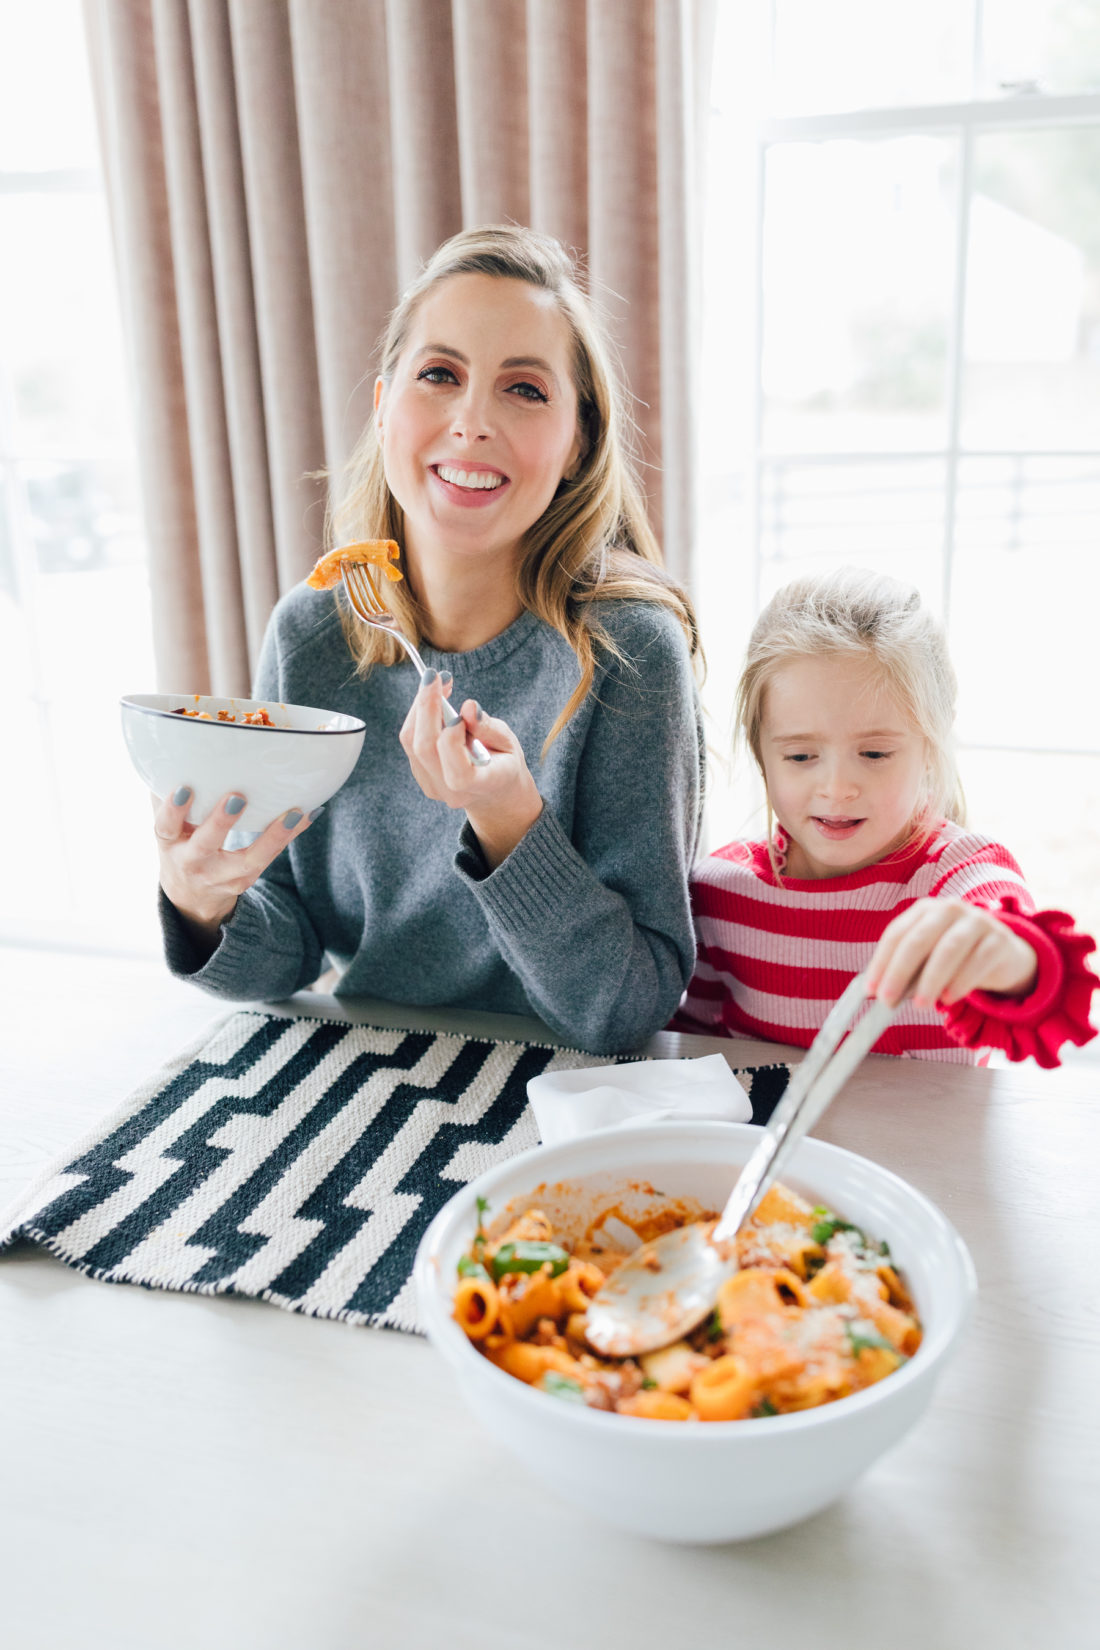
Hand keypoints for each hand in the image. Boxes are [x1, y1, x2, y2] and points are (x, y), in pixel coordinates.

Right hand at [153, 787, 315, 946]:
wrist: (192, 894)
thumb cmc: (180, 844)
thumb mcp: (168, 826)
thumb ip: (166, 795)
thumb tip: (173, 753)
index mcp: (169, 842)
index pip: (165, 826)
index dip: (173, 809)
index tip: (184, 788)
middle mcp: (192, 862)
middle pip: (205, 845)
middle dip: (220, 822)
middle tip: (237, 797)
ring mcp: (221, 876)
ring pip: (249, 859)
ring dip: (273, 836)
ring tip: (293, 813)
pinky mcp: (245, 880)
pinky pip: (271, 857)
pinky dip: (290, 835)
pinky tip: (309, 814)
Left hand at [399, 671, 542, 869]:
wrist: (494, 791)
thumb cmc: (504, 762)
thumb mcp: (508, 742)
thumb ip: (489, 727)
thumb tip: (468, 707)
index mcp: (481, 786)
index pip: (458, 772)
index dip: (452, 739)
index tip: (459, 710)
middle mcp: (452, 792)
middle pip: (425, 749)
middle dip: (426, 707)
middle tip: (435, 676)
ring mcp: (432, 786)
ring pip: (412, 743)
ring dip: (420, 707)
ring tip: (436, 684)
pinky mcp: (420, 775)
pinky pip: (410, 743)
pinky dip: (419, 716)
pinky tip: (434, 702)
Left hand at [866, 898, 1038, 1009]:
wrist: (1003, 954)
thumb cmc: (955, 958)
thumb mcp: (928, 957)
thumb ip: (906, 969)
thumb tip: (878, 993)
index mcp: (925, 910)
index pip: (897, 933)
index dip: (881, 962)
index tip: (871, 990)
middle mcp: (949, 909)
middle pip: (918, 939)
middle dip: (899, 972)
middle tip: (888, 1001)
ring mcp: (977, 921)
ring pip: (948, 950)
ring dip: (930, 980)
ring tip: (920, 1005)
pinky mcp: (999, 939)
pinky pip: (976, 962)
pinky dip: (960, 983)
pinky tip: (948, 998)